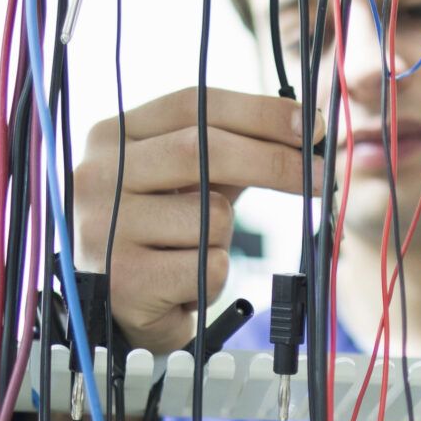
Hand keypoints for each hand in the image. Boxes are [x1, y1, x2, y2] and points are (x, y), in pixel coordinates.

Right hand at [72, 85, 306, 352]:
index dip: (259, 112)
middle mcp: (97, 175)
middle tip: (323, 177)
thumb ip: (228, 153)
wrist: (115, 315)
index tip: (312, 128)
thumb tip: (307, 131)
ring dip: (226, 239)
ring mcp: (105, 227)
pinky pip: (209, 266)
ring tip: (193, 257)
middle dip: (273, 161)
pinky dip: (214, 278)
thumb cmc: (159, 240)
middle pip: (201, 150)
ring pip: (212, 216)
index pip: (192, 106)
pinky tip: (182, 287)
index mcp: (111, 138)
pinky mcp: (125, 278)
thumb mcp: (185, 184)